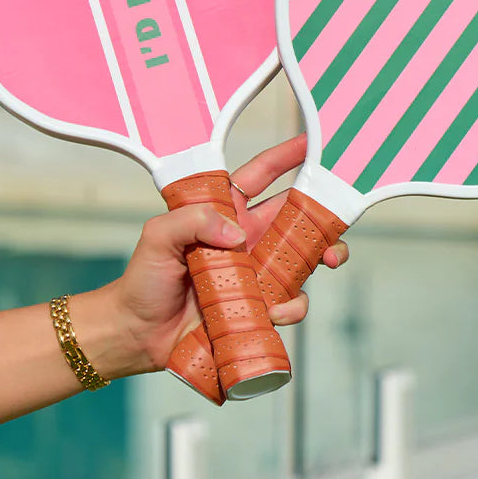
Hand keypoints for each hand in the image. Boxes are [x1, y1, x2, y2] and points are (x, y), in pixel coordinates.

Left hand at [100, 136, 348, 375]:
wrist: (138, 335)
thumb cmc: (143, 280)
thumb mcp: (158, 236)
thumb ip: (192, 220)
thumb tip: (237, 233)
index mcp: (224, 211)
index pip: (260, 176)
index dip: (285, 157)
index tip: (312, 142)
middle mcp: (246, 237)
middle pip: (295, 216)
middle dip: (323, 212)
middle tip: (338, 217)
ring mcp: (256, 272)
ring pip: (303, 257)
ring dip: (322, 255)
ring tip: (327, 260)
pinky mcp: (260, 305)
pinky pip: (290, 301)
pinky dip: (293, 305)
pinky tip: (277, 311)